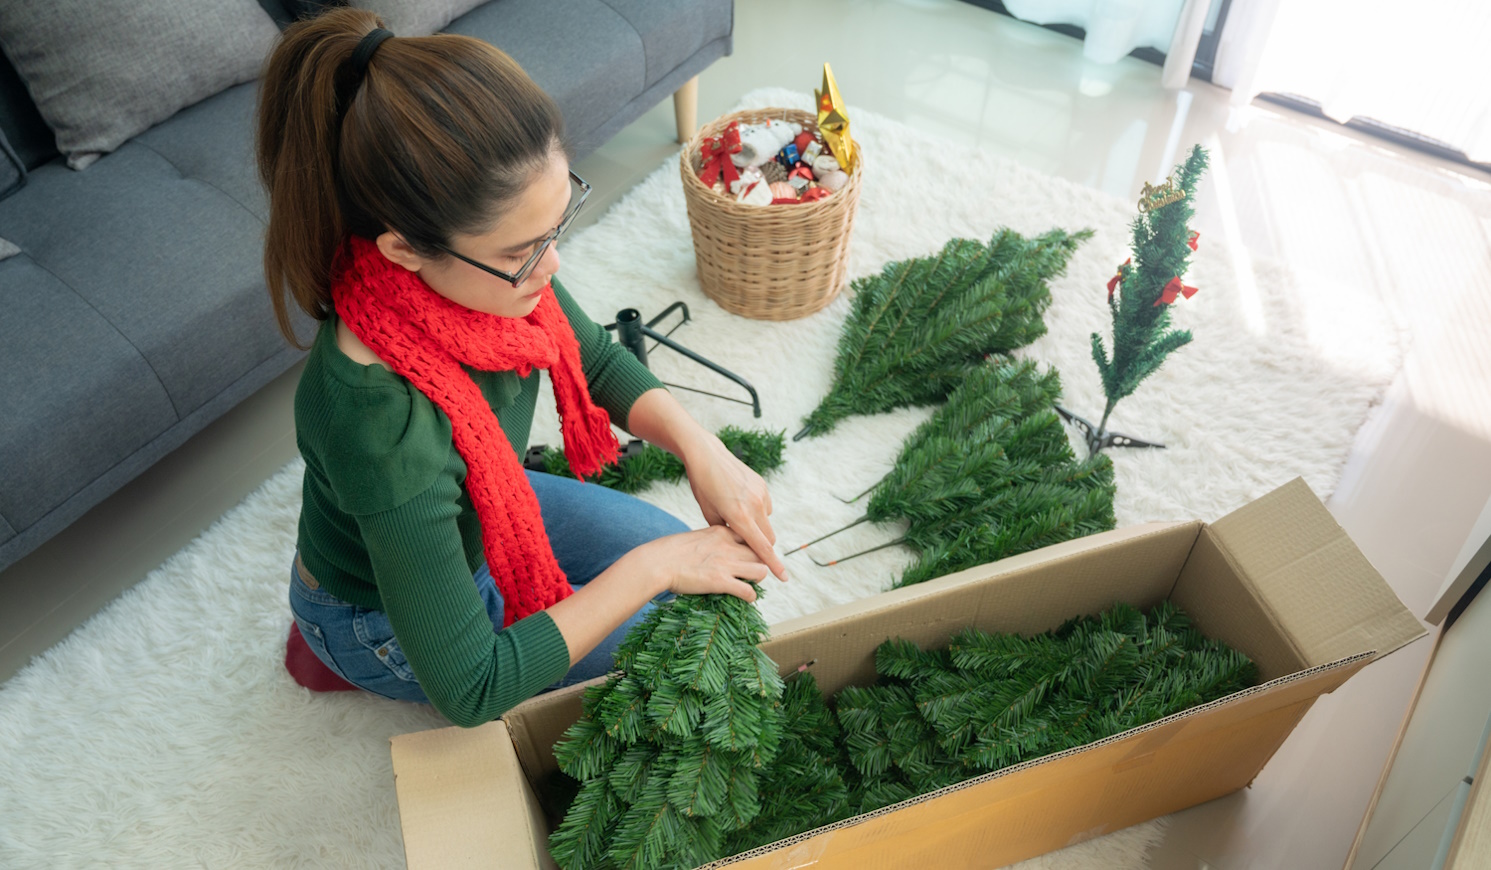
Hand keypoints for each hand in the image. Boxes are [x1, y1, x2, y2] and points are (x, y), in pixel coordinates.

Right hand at [627, 526, 767, 602]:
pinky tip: (746, 598)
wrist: (656, 563)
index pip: (750, 535)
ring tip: (750, 584)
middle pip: (760, 553)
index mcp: (721, 532)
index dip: (753, 547)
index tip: (749, 555)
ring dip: (758, 579)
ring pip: (761, 571)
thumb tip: (715, 550)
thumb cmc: (669, 552)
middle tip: (751, 572)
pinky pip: (748, 590)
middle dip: (758, 563)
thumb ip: (711, 541)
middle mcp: (728, 545)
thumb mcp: (695, 537)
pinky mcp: (721, 582)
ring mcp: (726, 564)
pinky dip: (750, 596)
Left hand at [682, 434, 788, 581]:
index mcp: (739, 517)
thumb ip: (726, 532)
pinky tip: (740, 501)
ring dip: (758, 527)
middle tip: (744, 545)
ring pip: (767, 522)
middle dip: (761, 546)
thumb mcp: (709, 513)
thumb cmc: (702, 486)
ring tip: (736, 515)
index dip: (773, 565)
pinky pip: (766, 507)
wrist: (706, 454)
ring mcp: (761, 494)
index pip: (761, 548)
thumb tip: (738, 545)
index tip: (784, 578)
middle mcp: (754, 506)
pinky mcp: (762, 485)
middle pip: (768, 539)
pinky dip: (757, 511)